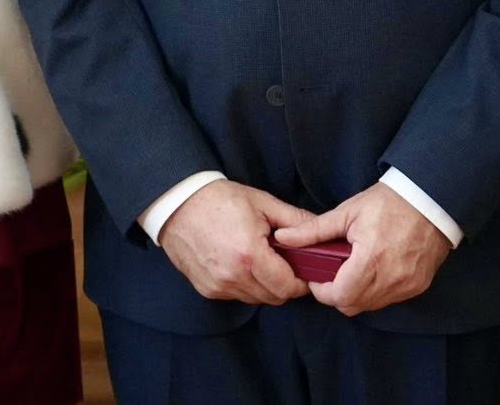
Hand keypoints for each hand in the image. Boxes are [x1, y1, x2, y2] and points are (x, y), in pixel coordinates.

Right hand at [158, 179, 314, 305]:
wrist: (177, 204)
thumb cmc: (220, 200)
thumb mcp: (263, 203)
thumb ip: (295, 220)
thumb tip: (321, 230)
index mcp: (250, 256)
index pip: (288, 288)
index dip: (301, 281)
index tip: (303, 267)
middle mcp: (233, 277)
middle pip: (274, 298)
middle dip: (285, 283)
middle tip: (285, 261)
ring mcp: (218, 286)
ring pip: (256, 299)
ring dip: (265, 285)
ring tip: (262, 259)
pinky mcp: (207, 289)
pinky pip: (237, 295)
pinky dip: (245, 285)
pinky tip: (242, 263)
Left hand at [276, 182, 451, 315]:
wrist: (431, 199)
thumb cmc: (388, 203)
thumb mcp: (348, 212)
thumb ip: (313, 231)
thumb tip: (282, 237)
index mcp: (370, 260)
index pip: (338, 296)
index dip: (322, 290)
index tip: (318, 276)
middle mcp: (391, 279)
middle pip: (352, 305)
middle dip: (337, 293)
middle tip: (334, 273)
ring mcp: (407, 286)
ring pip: (371, 306)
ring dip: (357, 294)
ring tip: (354, 269)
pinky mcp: (418, 286)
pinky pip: (390, 300)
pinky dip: (377, 291)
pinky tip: (375, 271)